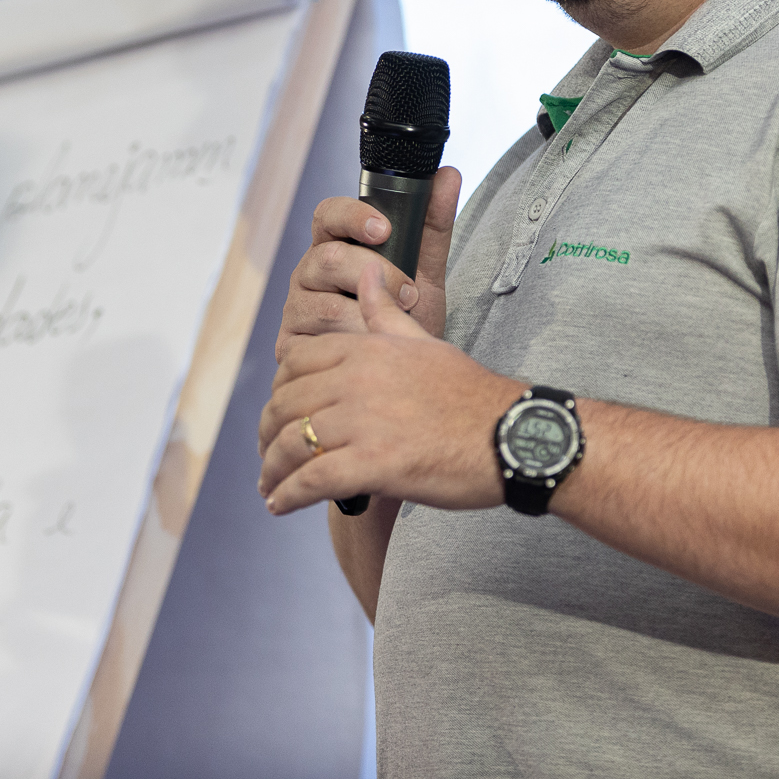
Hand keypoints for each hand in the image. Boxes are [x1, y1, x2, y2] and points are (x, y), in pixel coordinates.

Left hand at [258, 261, 523, 514]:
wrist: (511, 435)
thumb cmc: (470, 393)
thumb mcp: (423, 341)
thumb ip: (385, 311)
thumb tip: (366, 273)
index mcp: (364, 348)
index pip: (295, 363)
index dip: (278, 391)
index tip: (279, 412)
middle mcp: (356, 380)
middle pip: (285, 404)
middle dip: (267, 433)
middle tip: (267, 454)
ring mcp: (363, 422)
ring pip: (292, 444)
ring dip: (272, 470)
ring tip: (269, 486)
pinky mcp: (373, 464)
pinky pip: (311, 480)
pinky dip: (287, 495)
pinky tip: (280, 506)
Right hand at [278, 167, 461, 343]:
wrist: (398, 369)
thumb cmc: (404, 312)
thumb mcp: (424, 270)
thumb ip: (432, 225)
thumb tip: (448, 174)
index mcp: (335, 244)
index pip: (328, 214)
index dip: (352, 216)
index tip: (384, 229)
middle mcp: (309, 271)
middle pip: (330, 258)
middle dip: (378, 276)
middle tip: (410, 294)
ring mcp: (297, 307)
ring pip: (325, 303)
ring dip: (369, 315)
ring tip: (395, 324)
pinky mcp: (290, 343)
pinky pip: (319, 340)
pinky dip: (353, 342)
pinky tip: (372, 343)